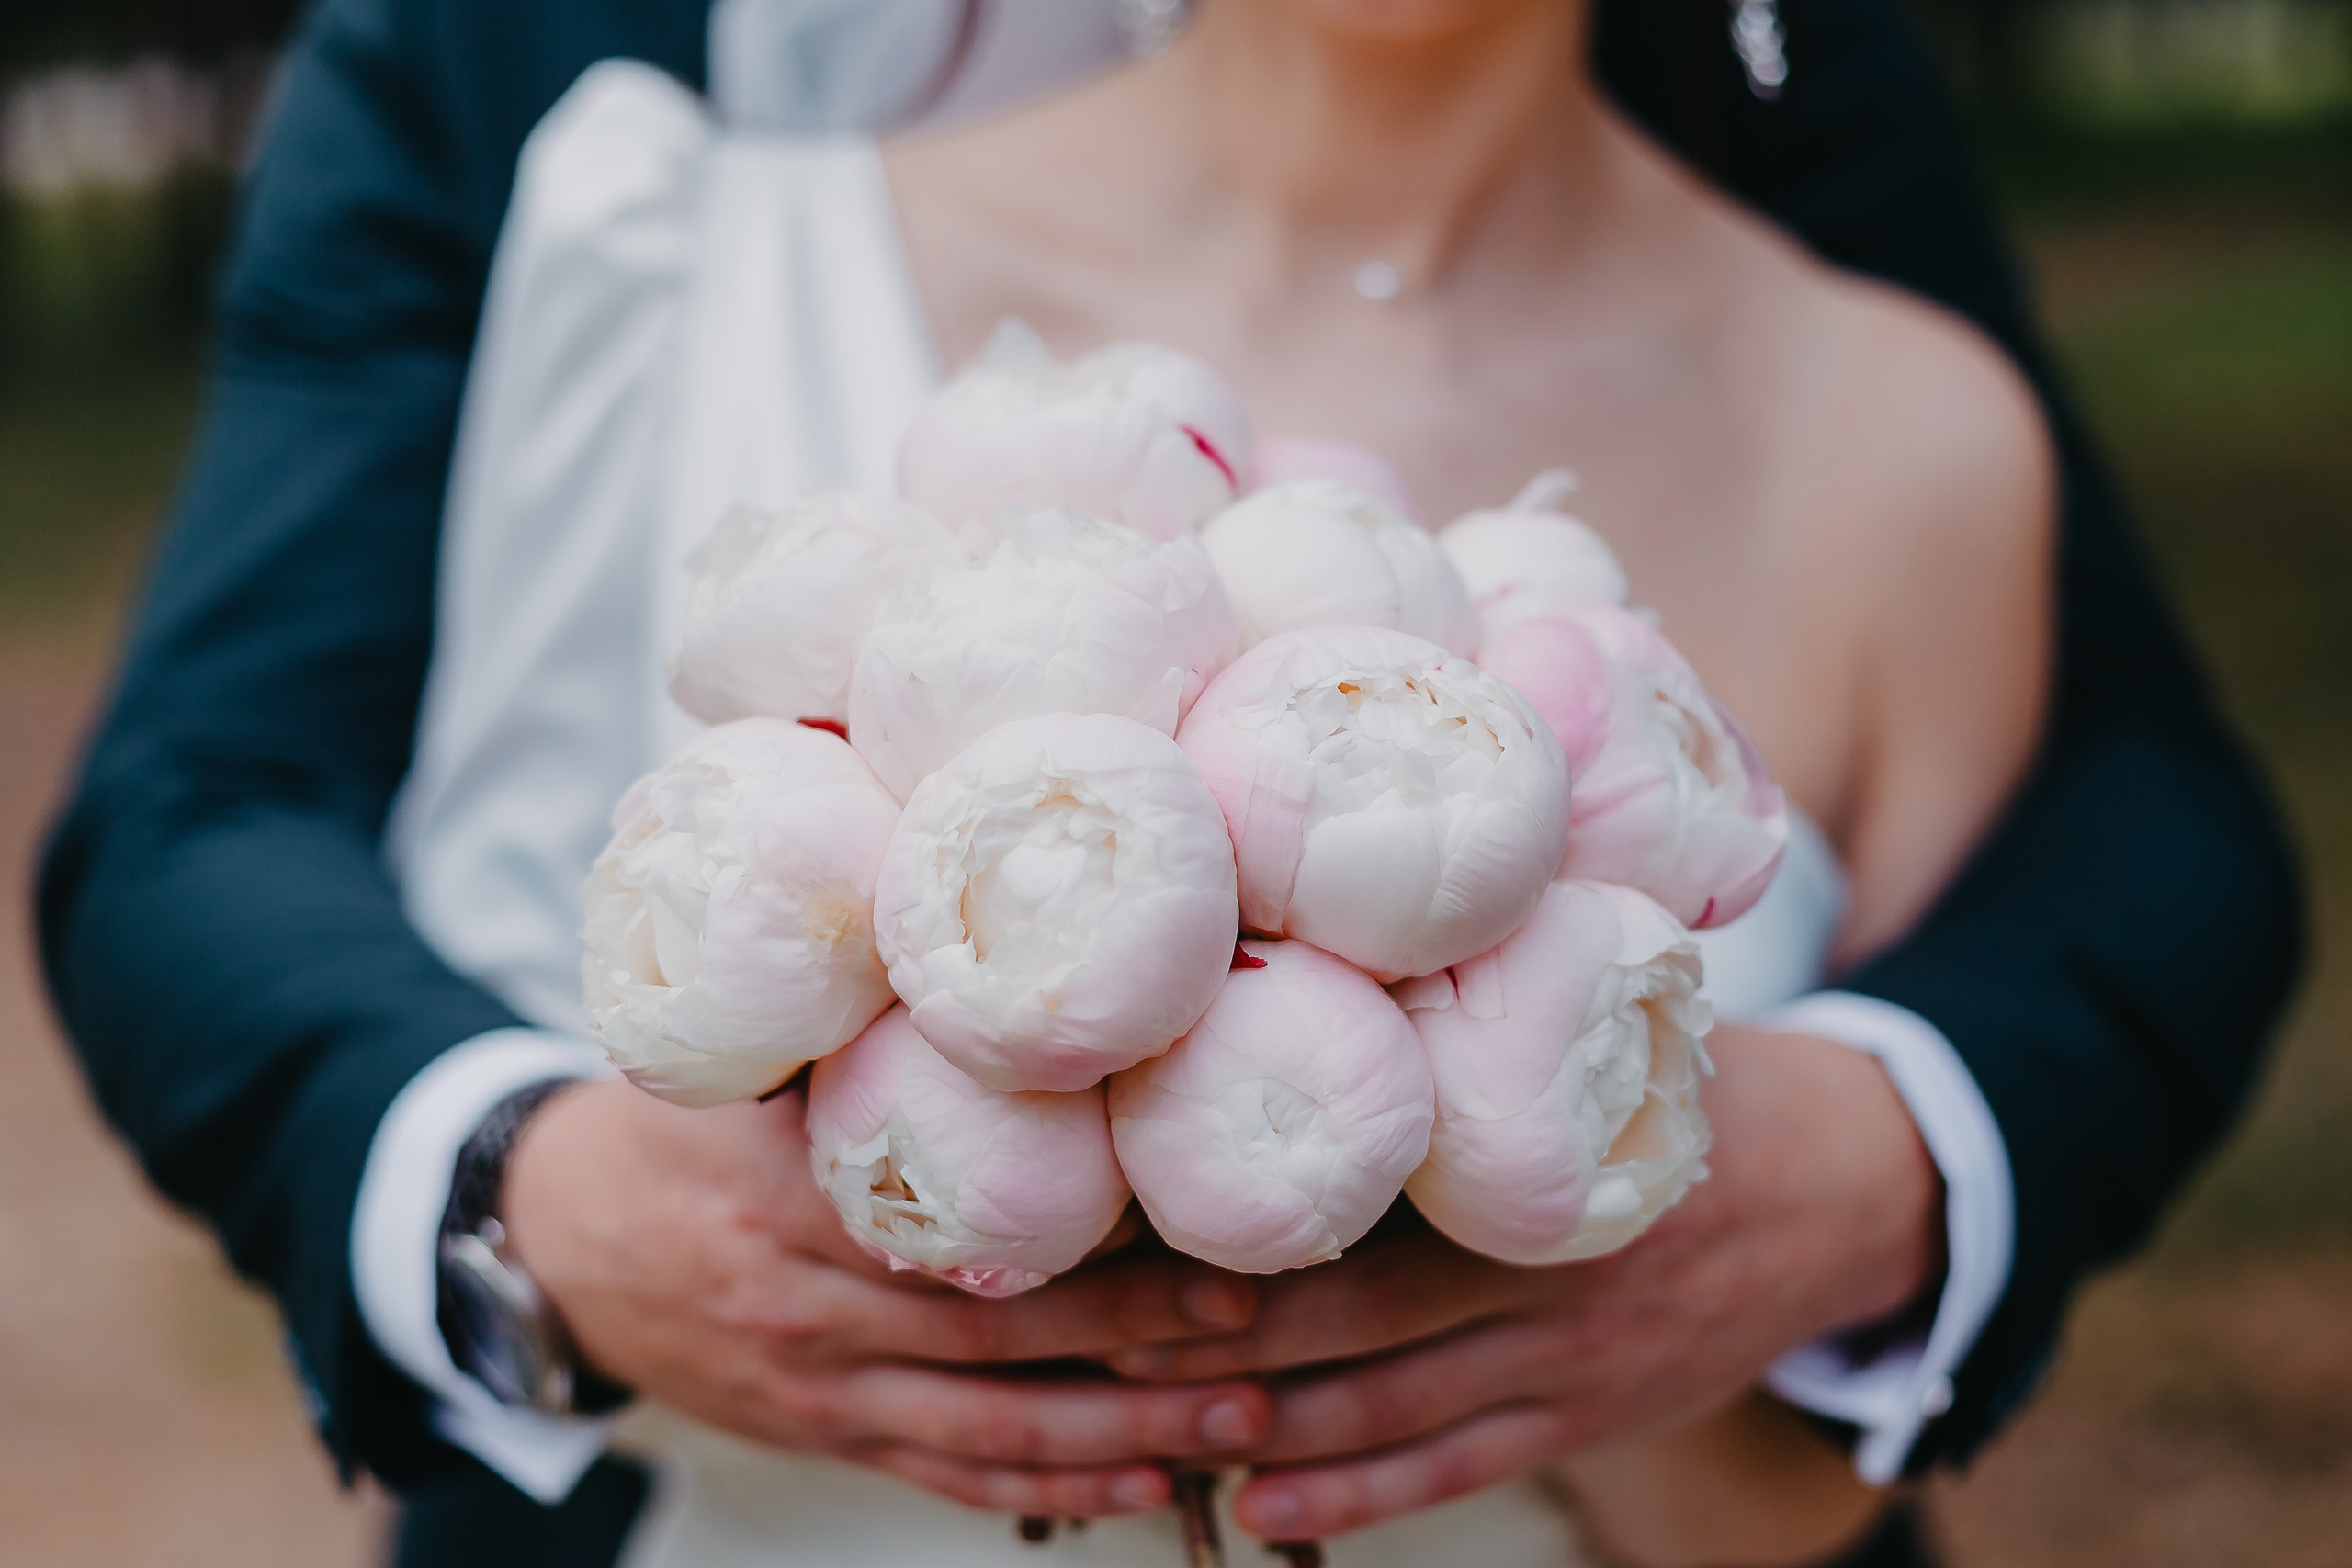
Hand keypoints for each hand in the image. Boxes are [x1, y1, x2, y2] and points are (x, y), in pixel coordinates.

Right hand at [500, 1078, 1274, 1517]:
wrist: (551, 1244)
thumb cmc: (663, 1138)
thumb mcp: (727, 1072)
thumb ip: (837, 1034)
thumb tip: (954, 965)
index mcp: (788, 1197)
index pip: (952, 1221)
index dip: (1076, 1228)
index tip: (1188, 1212)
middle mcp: (811, 1303)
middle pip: (999, 1333)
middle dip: (1137, 1334)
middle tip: (1254, 1318)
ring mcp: (822, 1383)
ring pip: (992, 1427)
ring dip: (1123, 1432)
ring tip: (1241, 1419)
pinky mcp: (828, 1434)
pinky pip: (949, 1475)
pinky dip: (1050, 1488)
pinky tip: (1141, 1483)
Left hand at [1102, 1025, 1941, 1539]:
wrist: (1845, 1188)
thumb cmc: (1683, 1087)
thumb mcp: (1599, 1034)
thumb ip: (1484, 1013)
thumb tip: (1331, 941)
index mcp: (1525, 1155)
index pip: (1349, 1192)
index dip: (1222, 1213)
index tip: (1104, 1214)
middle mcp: (1536, 1268)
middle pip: (1336, 1314)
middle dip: (1192, 1335)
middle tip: (1074, 1338)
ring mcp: (1561, 1360)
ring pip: (1384, 1409)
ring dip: (1258, 1426)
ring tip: (1137, 1430)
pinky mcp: (1580, 1418)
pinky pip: (1454, 1467)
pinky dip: (1355, 1495)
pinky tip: (1261, 1506)